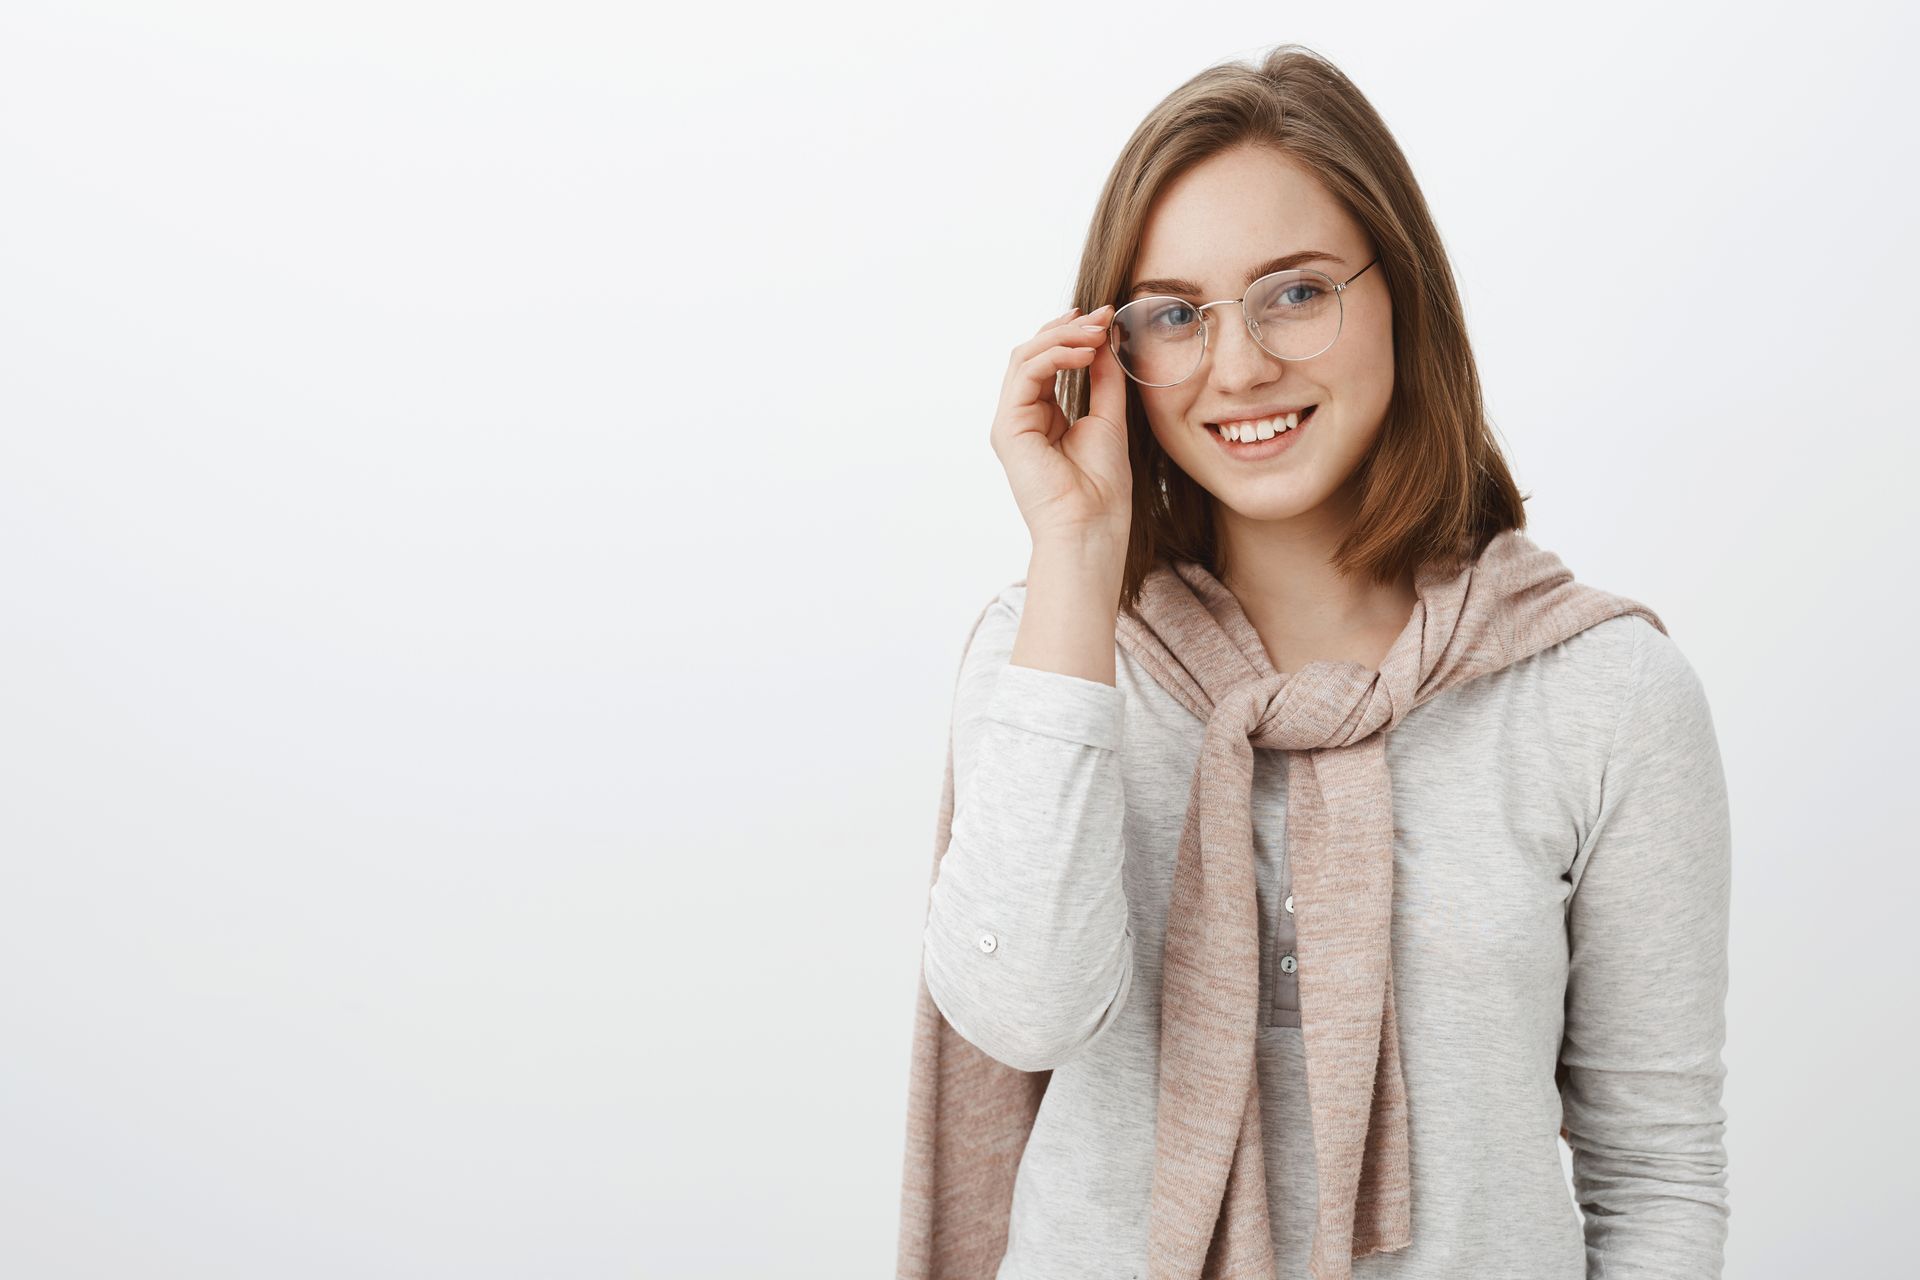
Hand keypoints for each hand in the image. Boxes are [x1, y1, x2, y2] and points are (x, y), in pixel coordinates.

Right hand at [988, 303, 1132, 550]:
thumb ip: (1104, 379)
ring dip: (1063, 336)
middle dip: (1068, 328)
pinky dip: (1055, 354)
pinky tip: (1085, 353)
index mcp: (1042, 418)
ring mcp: (1011, 422)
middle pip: (1032, 353)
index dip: (1073, 335)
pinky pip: (1026, 373)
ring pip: (1025, 356)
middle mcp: (1020, 417)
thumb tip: (1104, 339)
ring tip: (1097, 332)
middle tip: (1103, 316)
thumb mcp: (1108, 419)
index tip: (1105, 318)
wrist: (1091, 527)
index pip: (1048, 362)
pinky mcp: (1007, 427)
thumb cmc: (1101, 488)